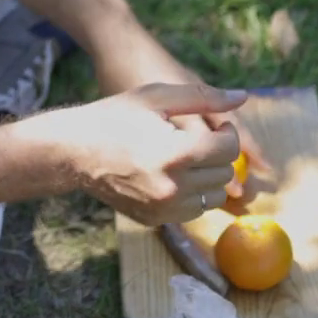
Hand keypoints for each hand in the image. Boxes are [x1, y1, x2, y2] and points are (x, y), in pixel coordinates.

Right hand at [20, 82, 246, 225]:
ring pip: (214, 195)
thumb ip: (203, 97)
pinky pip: (194, 210)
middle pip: (225, 173)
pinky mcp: (155, 220)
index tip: (216, 127)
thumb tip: (242, 97)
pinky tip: (172, 176)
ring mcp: (164, 208)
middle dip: (218, 155)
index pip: (229, 150)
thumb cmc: (116, 117)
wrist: (75, 152)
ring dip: (208, 176)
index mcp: (176, 153)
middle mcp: (173, 186)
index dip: (227, 134)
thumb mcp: (157, 98)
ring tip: (185, 158)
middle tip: (196, 141)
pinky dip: (192, 194)